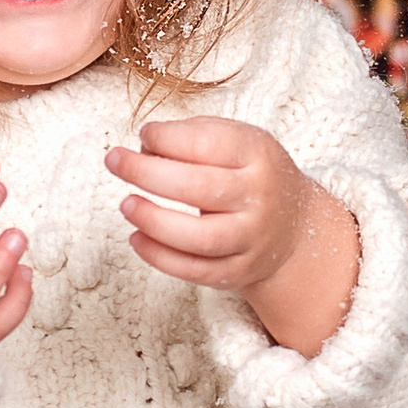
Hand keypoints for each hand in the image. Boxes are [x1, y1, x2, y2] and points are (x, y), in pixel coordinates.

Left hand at [105, 117, 359, 356]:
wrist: (293, 227)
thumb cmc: (251, 175)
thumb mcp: (238, 141)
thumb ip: (194, 136)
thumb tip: (144, 147)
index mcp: (258, 155)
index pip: (208, 143)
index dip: (167, 138)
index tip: (143, 136)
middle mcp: (259, 197)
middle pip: (198, 188)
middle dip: (146, 173)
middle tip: (114, 161)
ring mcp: (251, 238)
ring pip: (198, 237)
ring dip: (154, 221)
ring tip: (126, 205)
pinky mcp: (239, 271)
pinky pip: (195, 271)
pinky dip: (160, 257)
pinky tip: (136, 238)